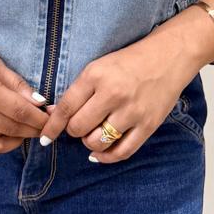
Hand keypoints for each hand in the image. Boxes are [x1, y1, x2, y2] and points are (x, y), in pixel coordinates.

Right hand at [0, 30, 49, 155]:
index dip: (39, 118)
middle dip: (32, 130)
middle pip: (11, 128)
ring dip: (14, 142)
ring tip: (24, 132)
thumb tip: (39, 101)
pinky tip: (0, 134)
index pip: (20, 111)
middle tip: (45, 127)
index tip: (51, 119)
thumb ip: (15, 83)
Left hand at [36, 31, 201, 163]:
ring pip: (97, 142)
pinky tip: (101, 153)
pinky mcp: (148, 125)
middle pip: (78, 128)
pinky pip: (122, 152)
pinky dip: (107, 157)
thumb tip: (54, 114)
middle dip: (74, 131)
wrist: (168, 57)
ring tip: (94, 133)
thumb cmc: (130, 61)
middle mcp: (113, 94)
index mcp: (96, 75)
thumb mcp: (99, 66)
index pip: (66, 107)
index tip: (45, 137)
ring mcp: (132, 111)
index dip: (52, 126)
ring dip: (90, 143)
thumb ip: (78, 90)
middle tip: (79, 125)